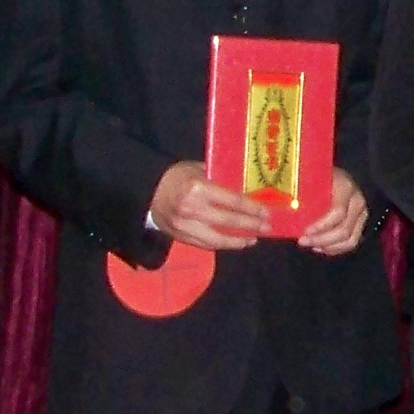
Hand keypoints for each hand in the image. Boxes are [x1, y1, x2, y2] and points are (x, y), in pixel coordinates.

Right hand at [151, 158, 268, 252]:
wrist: (146, 190)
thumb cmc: (176, 176)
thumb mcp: (198, 169)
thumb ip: (220, 179)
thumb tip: (245, 188)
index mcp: (199, 189)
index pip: (233, 201)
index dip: (252, 208)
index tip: (266, 212)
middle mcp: (193, 209)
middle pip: (229, 221)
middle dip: (251, 225)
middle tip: (267, 227)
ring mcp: (186, 226)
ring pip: (218, 239)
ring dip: (238, 241)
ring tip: (252, 240)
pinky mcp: (180, 236)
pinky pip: (205, 244)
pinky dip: (221, 245)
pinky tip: (233, 242)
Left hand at [296, 167, 371, 255]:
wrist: (335, 174)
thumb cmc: (318, 176)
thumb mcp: (310, 179)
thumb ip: (300, 195)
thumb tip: (277, 212)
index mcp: (345, 187)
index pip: (337, 212)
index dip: (321, 226)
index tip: (304, 231)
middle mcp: (357, 201)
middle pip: (344, 229)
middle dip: (321, 239)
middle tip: (302, 241)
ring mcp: (361, 213)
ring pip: (349, 239)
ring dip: (328, 246)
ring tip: (310, 245)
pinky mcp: (360, 223)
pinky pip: (351, 242)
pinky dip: (335, 248)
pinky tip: (320, 247)